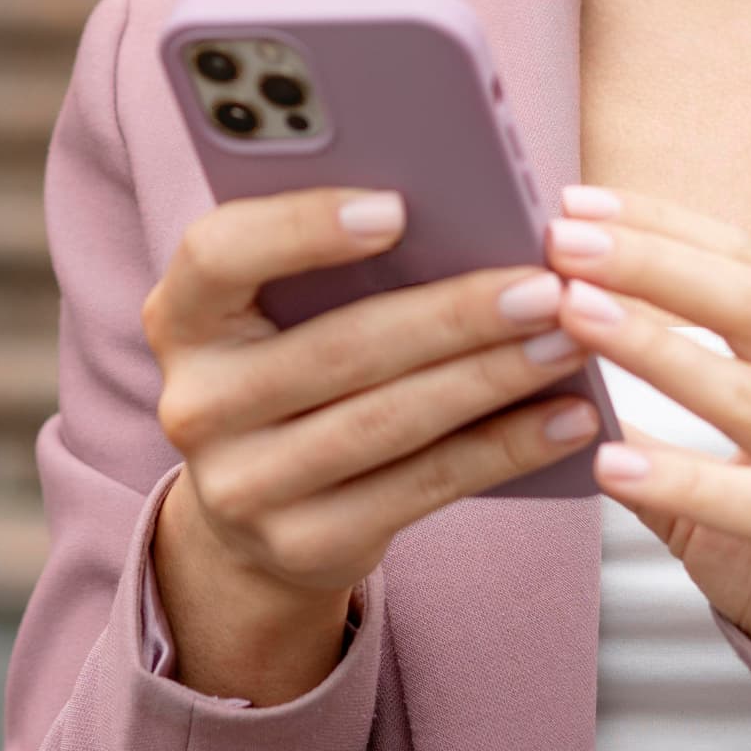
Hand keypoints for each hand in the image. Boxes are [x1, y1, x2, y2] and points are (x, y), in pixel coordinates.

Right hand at [143, 187, 599, 703]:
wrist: (257, 513)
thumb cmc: (294, 366)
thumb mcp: (283, 312)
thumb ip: (337, 264)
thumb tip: (470, 214)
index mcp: (182, 314)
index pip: (219, 253)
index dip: (302, 226)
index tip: (397, 206)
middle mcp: (196, 402)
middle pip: (336, 348)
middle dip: (453, 314)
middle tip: (545, 286)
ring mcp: (241, 485)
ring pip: (386, 422)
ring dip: (492, 379)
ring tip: (568, 342)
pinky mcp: (302, 544)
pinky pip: (421, 487)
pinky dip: (503, 449)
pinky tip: (567, 419)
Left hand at [546, 185, 750, 677]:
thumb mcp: (727, 463)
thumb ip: (651, 418)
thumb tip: (549, 361)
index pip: (745, 264)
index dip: (661, 228)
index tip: (574, 204)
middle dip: (652, 264)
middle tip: (563, 242)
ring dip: (657, 351)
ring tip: (575, 318)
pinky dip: (683, 481)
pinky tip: (610, 464)